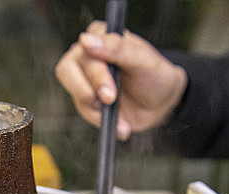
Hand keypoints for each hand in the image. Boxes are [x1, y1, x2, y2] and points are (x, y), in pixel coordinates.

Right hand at [55, 21, 187, 139]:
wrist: (161, 103)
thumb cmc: (154, 75)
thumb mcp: (142, 59)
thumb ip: (116, 47)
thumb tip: (86, 40)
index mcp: (100, 36)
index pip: (83, 50)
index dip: (94, 72)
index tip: (109, 89)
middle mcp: (87, 55)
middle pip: (67, 71)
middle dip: (89, 91)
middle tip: (111, 99)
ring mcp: (84, 79)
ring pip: (76, 95)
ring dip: (98, 110)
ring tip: (121, 115)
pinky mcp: (85, 100)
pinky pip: (84, 112)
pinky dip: (102, 120)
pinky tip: (120, 123)